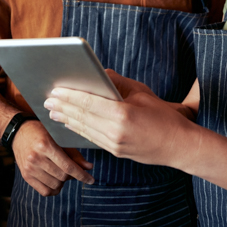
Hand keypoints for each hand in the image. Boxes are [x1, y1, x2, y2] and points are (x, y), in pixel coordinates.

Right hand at [11, 119, 93, 195]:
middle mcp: (36, 158)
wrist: (19, 132)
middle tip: (73, 170)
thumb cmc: (42, 132)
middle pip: (62, 177)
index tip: (91, 180)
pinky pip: (44, 191)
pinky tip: (56, 181)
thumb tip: (89, 167)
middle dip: (72, 176)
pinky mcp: (25, 176)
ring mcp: (29, 168)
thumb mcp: (59, 138)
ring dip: (63, 182)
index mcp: (46, 145)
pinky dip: (54, 189)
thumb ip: (74, 154)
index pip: (68, 166)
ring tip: (62, 173)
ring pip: (55, 185)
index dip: (82, 175)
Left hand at [44, 79, 196, 167]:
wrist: (179, 146)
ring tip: (53, 111)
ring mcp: (115, 145)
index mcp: (122, 114)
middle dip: (63, 107)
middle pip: (82, 117)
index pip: (88, 103)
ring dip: (67, 120)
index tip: (55, 90)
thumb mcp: (142, 93)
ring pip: (84, 130)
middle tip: (47, 100)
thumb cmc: (164, 117)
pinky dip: (79, 130)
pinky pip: (92, 139)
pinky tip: (70, 124)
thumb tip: (99, 73)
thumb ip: (118, 82)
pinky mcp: (116, 152)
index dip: (69, 96)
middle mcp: (116, 131)